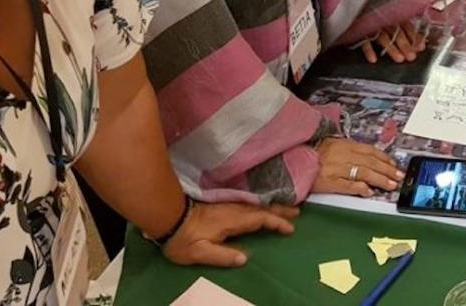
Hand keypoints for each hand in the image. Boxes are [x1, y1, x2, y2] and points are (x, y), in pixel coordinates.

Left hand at [162, 200, 297, 267]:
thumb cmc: (183, 239)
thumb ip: (223, 256)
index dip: (276, 223)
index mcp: (232, 221)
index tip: (290, 228)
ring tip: (286, 209)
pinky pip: (248, 205)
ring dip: (271, 207)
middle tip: (297, 212)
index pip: (259, 219)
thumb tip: (244, 259)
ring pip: (254, 205)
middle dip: (279, 211)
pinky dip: (259, 206)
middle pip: (261, 209)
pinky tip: (260, 208)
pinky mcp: (222, 207)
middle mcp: (233, 210)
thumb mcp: (200, 253)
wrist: (167, 217)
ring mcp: (227, 207)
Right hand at [312, 138, 404, 196]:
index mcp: (345, 145)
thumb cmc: (315, 153)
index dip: (385, 159)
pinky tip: (369, 191)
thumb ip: (352, 151)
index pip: (370, 151)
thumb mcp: (335, 145)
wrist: (294, 160)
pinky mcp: (329, 182)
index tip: (394, 166)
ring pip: (363, 173)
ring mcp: (336, 169)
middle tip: (399, 177)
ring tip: (390, 185)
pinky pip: (347, 185)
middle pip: (370, 163)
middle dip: (387, 170)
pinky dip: (360, 188)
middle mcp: (343, 155)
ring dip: (379, 179)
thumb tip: (371, 159)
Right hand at [359, 21, 425, 63]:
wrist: (356, 13)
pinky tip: (373, 59)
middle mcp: (383, 20)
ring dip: (391, 48)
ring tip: (399, 59)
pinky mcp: (358, 31)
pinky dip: (368, 50)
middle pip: (396, 32)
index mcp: (393, 17)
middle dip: (405, 44)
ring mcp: (371, 25)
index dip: (414, 36)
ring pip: (383, 37)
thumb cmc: (377, 21)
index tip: (421, 47)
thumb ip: (406, 31)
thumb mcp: (392, 23)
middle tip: (411, 57)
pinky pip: (364, 41)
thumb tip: (421, 45)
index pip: (406, 25)